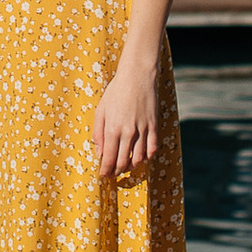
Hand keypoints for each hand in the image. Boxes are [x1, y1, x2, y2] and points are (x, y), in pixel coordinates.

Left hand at [92, 55, 157, 179]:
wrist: (137, 76)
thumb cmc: (116, 91)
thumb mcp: (100, 110)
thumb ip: (98, 133)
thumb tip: (99, 153)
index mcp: (112, 129)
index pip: (109, 159)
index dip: (105, 171)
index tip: (103, 175)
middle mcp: (128, 133)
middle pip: (123, 162)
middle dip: (116, 172)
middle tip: (112, 174)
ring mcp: (143, 130)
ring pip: (139, 159)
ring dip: (131, 167)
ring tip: (125, 166)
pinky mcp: (154, 126)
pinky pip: (152, 149)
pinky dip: (147, 157)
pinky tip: (140, 156)